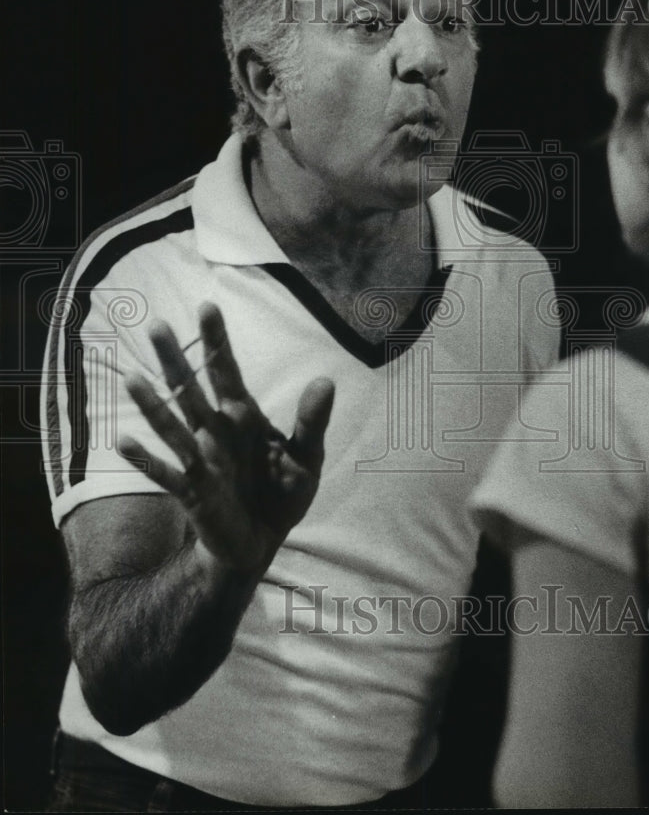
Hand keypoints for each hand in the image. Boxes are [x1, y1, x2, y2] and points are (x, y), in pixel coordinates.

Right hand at [117, 302, 334, 575]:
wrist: (263, 542)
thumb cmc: (281, 493)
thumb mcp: (307, 457)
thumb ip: (311, 421)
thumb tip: (325, 381)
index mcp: (242, 416)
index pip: (226, 371)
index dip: (217, 340)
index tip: (207, 305)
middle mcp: (215, 431)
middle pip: (190, 389)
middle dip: (175, 359)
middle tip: (157, 325)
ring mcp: (200, 459)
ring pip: (172, 425)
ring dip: (153, 404)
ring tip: (132, 378)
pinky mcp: (193, 491)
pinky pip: (166, 472)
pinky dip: (146, 459)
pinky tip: (123, 441)